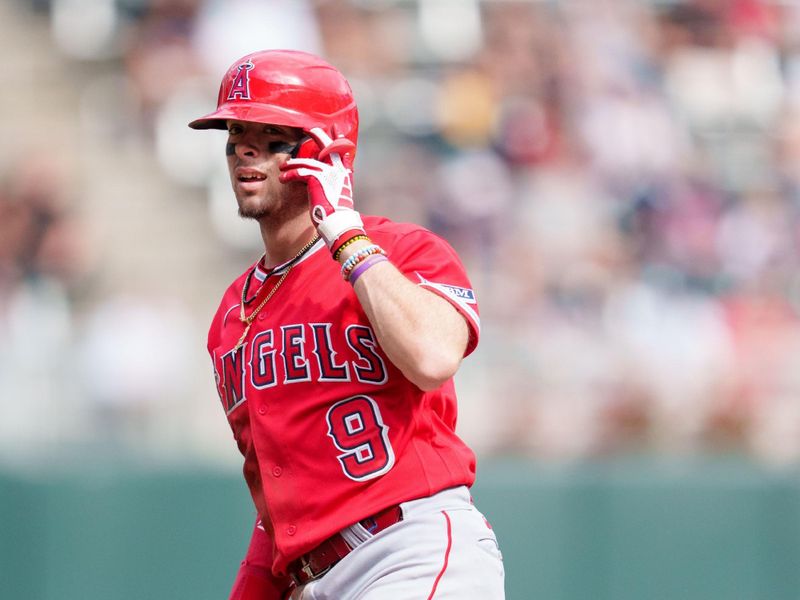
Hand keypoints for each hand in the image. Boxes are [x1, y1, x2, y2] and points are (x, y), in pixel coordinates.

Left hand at [279, 127, 363, 247]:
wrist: (338, 222)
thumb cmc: (337, 212)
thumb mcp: (339, 193)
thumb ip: (336, 182)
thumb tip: (328, 179)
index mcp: (344, 172)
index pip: (342, 150)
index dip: (337, 138)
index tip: (333, 129)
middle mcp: (338, 169)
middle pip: (327, 145)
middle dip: (316, 135)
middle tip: (307, 129)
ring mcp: (328, 173)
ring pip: (306, 161)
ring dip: (292, 164)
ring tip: (283, 168)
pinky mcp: (317, 180)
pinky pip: (300, 172)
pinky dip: (290, 174)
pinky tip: (283, 178)